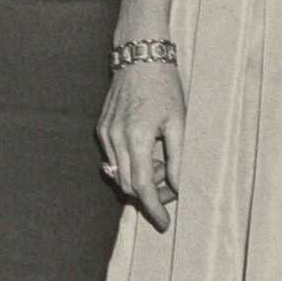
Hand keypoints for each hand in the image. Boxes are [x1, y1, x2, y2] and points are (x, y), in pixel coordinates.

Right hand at [98, 62, 183, 232]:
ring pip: (120, 174)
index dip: (154, 208)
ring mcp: (105, 133)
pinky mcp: (101, 128)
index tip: (164, 223)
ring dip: (141, 179)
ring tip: (162, 162)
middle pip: (128, 185)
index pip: (142, 186)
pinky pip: (114, 159)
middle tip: (172, 187)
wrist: (139, 56)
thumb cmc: (164, 86)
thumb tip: (178, 188)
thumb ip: (179, 157)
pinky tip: (148, 151)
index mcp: (137, 136)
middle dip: (150, 193)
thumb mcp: (180, 121)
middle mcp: (115, 138)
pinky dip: (131, 164)